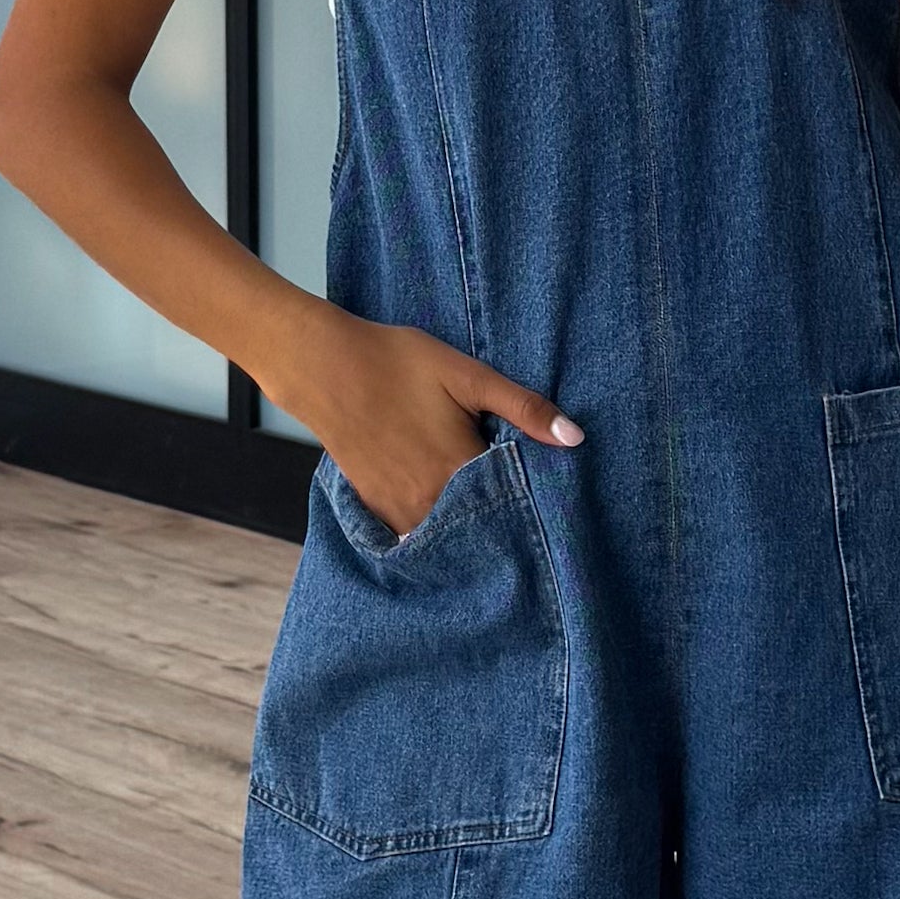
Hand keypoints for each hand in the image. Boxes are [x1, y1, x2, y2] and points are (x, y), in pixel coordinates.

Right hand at [287, 307, 584, 539]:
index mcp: (461, 470)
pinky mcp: (377, 508)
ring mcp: (400, 510)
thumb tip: (576, 439)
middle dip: (504, 519)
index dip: (535, 498)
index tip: (554, 498)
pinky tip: (443, 505)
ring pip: (448, 535)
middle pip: (483, 526)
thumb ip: (523, 409)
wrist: (323, 366)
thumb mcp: (468, 375)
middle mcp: (431, 501)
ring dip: (468, 526)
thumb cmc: (397, 362)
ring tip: (485, 507)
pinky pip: (415, 533)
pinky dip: (433, 527)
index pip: (515, 502)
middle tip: (522, 506)